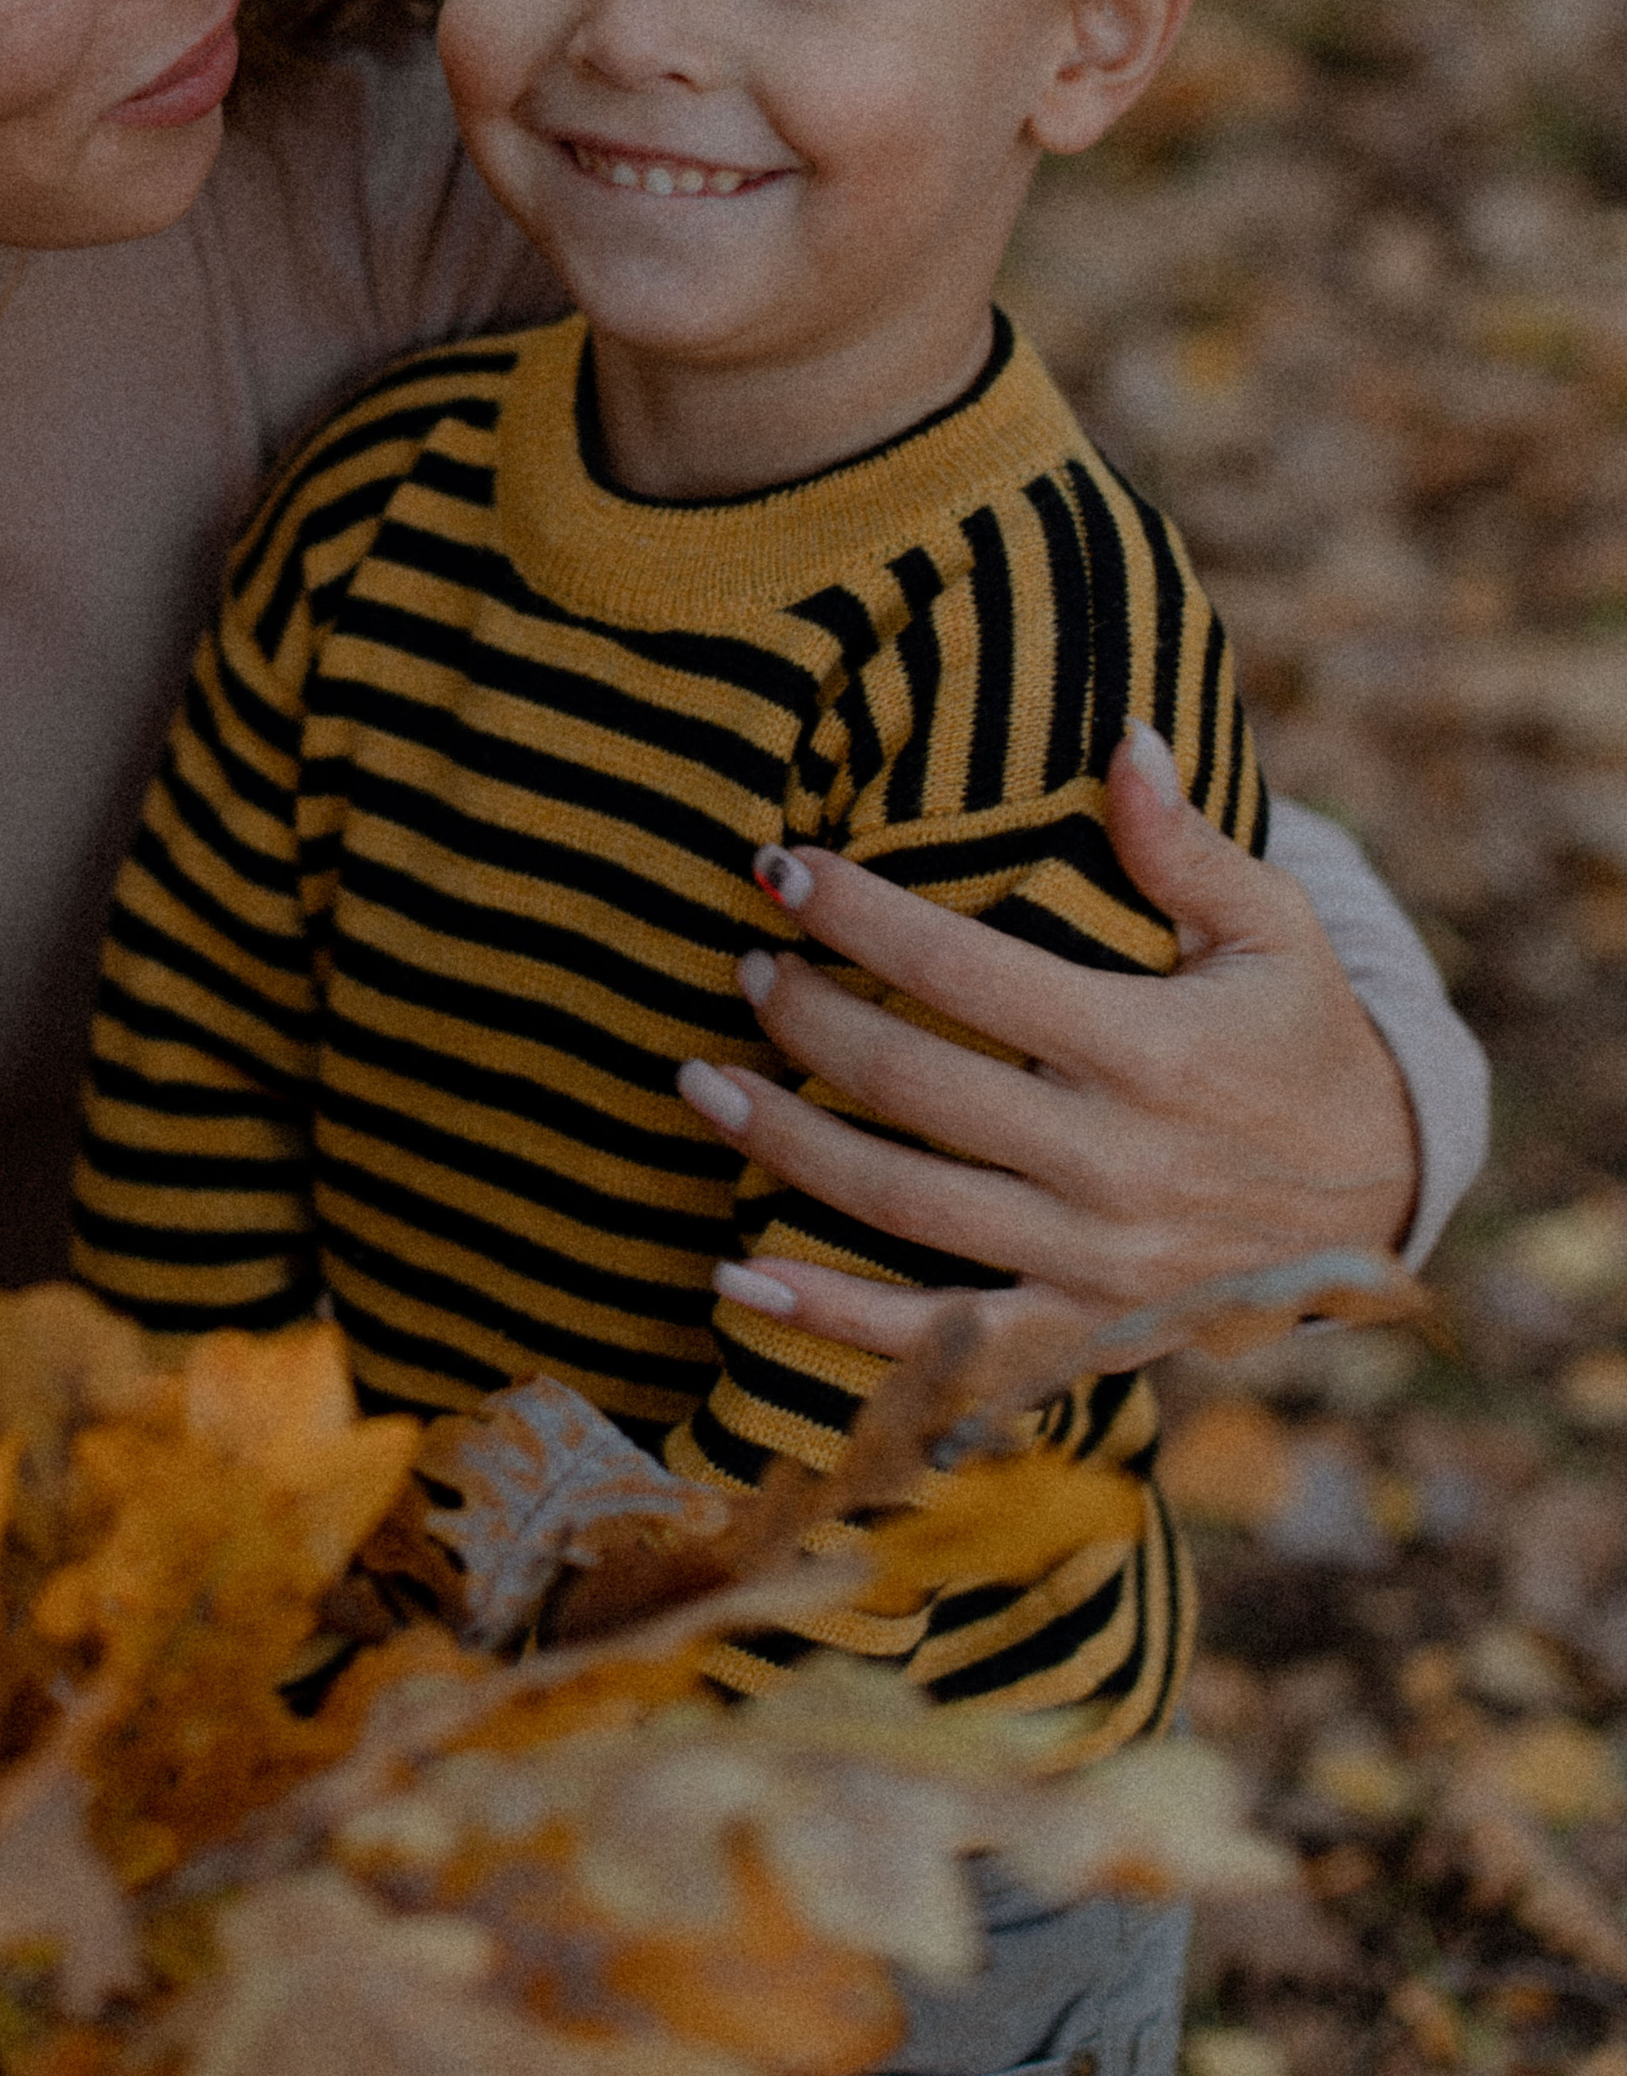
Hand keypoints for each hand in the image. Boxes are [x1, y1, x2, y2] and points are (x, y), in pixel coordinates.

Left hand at [680, 726, 1420, 1404]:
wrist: (1378, 1207)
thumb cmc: (1301, 1040)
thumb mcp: (1273, 933)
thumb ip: (1186, 848)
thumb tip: (1127, 738)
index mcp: (1153, 1053)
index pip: (969, 971)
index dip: (862, 917)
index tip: (781, 871)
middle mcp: (1113, 1165)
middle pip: (913, 1086)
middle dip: (807, 1018)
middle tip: (740, 968)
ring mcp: (1090, 1265)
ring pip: (899, 1204)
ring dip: (783, 1143)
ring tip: (697, 1083)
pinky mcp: (1073, 1338)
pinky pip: (929, 1337)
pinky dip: (825, 1316)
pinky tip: (733, 1275)